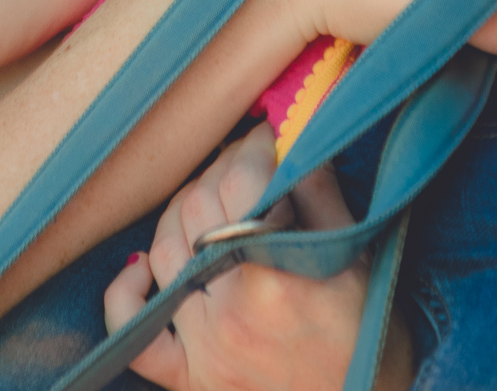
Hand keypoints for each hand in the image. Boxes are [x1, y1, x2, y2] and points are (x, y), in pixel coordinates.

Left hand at [102, 124, 410, 390]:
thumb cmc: (368, 330)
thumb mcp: (358, 255)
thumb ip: (321, 191)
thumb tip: (295, 129)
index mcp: (275, 277)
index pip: (240, 183)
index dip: (252, 147)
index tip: (269, 136)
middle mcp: (229, 311)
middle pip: (196, 209)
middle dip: (220, 171)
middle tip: (246, 163)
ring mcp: (201, 346)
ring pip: (161, 252)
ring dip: (181, 214)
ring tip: (212, 201)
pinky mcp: (186, 377)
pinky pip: (133, 333)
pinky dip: (128, 294)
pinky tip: (145, 268)